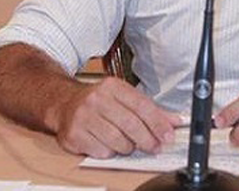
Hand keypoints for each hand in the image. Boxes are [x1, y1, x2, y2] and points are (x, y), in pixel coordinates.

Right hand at [49, 77, 180, 158]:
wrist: (63, 103)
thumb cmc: (99, 101)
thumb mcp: (124, 97)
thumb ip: (150, 110)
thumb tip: (175, 121)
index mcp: (113, 86)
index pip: (142, 105)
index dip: (158, 123)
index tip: (168, 135)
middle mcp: (97, 99)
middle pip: (130, 124)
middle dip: (147, 139)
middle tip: (155, 147)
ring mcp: (83, 117)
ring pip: (117, 141)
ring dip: (128, 147)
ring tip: (128, 144)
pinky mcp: (73, 135)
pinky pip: (101, 151)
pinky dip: (110, 152)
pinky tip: (109, 145)